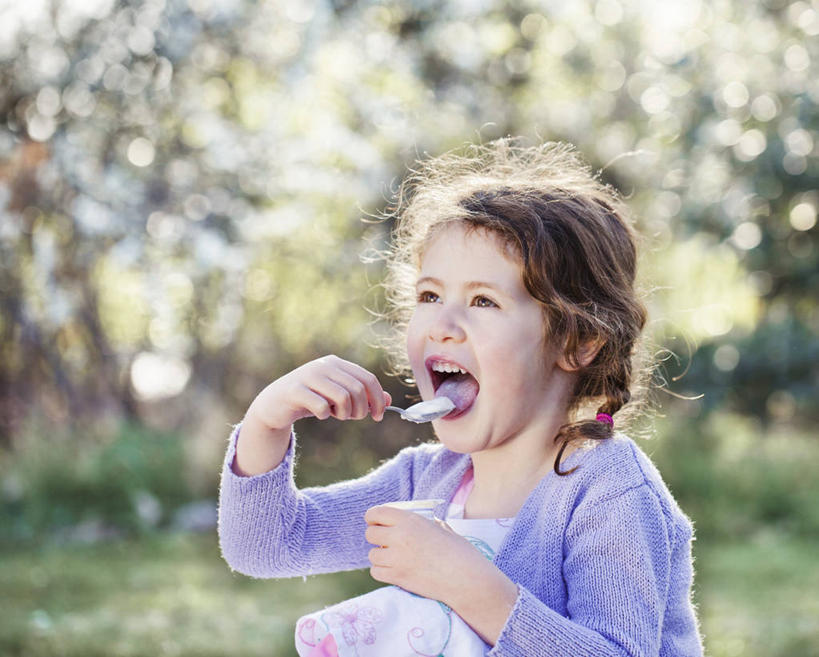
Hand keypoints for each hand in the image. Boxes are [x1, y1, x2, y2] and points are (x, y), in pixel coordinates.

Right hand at [233, 356, 390, 476]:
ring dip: (344, 413)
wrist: (274, 404)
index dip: (378, 399)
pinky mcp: (295, 391)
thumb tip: (388, 399)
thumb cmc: (310, 399)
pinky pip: (322, 406)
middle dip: (360, 410)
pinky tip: (320, 414)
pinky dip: (325, 415)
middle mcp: (324, 366)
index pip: (368, 379)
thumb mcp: (337, 396)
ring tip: (336, 415)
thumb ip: (361, 396)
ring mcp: (308, 376)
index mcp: (336, 363)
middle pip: (358, 390)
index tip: (378, 416)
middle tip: (352, 418)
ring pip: (343, 398)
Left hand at [364, 505, 517, 643]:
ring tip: (393, 557)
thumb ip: (425, 524)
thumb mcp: (443, 528)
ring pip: (371, 555)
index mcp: (411, 520)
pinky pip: (376, 572)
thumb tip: (417, 522)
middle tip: (385, 541)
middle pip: (370, 534)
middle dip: (376, 536)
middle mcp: (400, 537)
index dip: (373, 517)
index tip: (376, 522)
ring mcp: (397, 558)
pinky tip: (394, 569)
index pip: (377, 513)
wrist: (467, 579)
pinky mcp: (398, 577)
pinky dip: (382, 571)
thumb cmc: (460, 552)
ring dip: (380, 555)